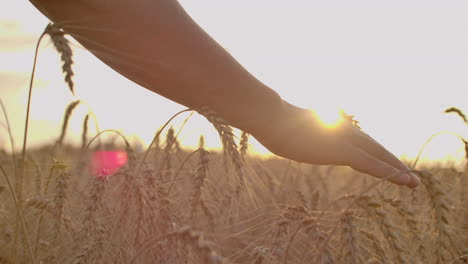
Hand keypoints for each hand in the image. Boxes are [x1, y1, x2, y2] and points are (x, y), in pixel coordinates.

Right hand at [252, 102, 420, 187]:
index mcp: (336, 129)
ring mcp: (344, 140)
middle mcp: (345, 132)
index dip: (378, 155)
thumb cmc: (278, 124)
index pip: (363, 144)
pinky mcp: (340, 150)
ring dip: (397, 169)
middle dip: (394, 164)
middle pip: (376, 150)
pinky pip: (370, 164)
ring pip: (378, 156)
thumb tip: (302, 135)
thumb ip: (308, 134)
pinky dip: (387, 172)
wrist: (272, 117)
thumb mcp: (297, 131)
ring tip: (413, 181)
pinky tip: (402, 179)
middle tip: (411, 177)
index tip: (388, 166)